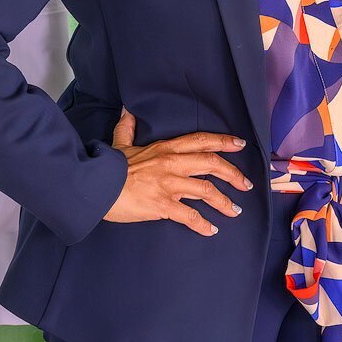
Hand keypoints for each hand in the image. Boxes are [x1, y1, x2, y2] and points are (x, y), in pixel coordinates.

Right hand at [103, 107, 251, 236]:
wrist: (95, 188)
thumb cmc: (108, 168)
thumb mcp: (120, 144)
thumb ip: (127, 127)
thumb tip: (127, 110)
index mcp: (165, 148)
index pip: (200, 141)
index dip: (223, 141)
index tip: (240, 144)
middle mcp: (171, 164)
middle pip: (211, 164)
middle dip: (233, 174)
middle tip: (246, 184)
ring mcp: (168, 185)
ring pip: (206, 191)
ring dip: (224, 201)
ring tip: (235, 210)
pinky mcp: (162, 205)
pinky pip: (189, 216)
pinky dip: (203, 224)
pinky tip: (211, 230)